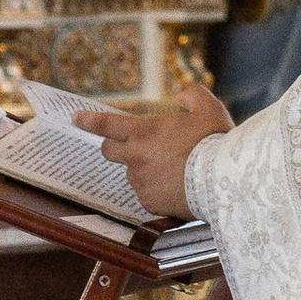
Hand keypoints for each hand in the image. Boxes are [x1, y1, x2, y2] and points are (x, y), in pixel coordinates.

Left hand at [74, 82, 229, 219]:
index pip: (106, 124)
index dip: (88, 120)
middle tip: (135, 143)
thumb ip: (191, 96)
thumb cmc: (215, 142)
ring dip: (143, 168)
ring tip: (173, 167)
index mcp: (144, 132)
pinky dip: (156, 189)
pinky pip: (146, 193)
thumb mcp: (208, 108)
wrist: (224, 182)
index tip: (75, 118)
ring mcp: (141, 183)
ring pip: (132, 172)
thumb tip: (181, 98)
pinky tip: (176, 185)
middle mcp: (136, 158)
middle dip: (115, 145)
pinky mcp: (150, 203)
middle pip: (109, 150)